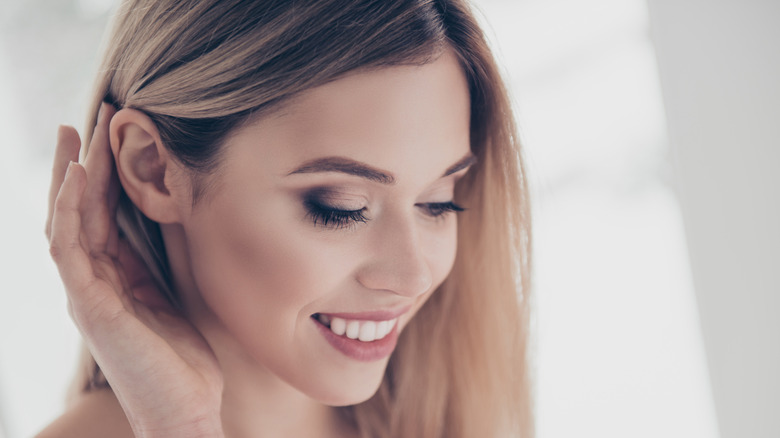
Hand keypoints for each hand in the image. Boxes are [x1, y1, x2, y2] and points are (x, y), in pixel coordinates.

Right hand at [47, 104, 224, 437]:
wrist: (185, 411)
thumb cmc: (185, 361)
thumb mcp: (179, 297)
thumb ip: (168, 263)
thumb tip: (184, 219)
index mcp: (117, 278)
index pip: (105, 215)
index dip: (111, 172)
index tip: (122, 133)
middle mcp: (96, 281)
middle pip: (82, 209)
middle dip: (86, 160)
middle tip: (96, 115)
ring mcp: (87, 292)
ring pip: (68, 220)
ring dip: (72, 173)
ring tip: (78, 130)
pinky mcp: (89, 305)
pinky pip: (70, 247)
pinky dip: (70, 209)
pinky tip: (78, 175)